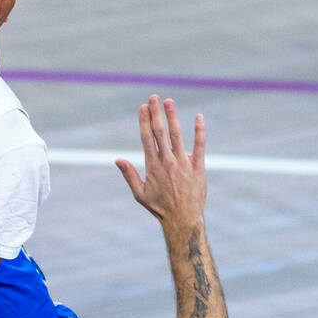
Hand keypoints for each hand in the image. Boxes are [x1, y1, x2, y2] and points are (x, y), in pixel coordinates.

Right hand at [116, 96, 205, 228]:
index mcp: (153, 167)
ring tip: (169, 101)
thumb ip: (129, 175)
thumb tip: (117, 160)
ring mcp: (184, 164)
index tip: (143, 107)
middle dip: (156, 114)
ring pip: (178, 136)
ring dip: (173, 117)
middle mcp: (168, 162)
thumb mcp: (140, 194)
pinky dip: (199, 131)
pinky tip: (199, 117)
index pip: (147, 139)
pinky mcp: (198, 167)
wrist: (182, 220)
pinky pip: (200, 146)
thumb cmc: (160, 208)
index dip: (144, 121)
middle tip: (154, 97)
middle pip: (160, 133)